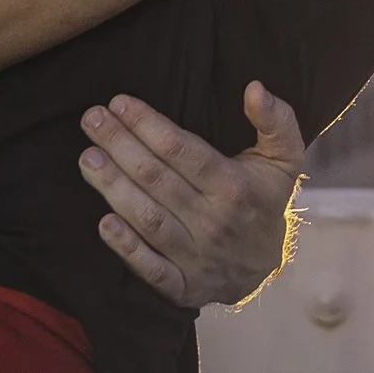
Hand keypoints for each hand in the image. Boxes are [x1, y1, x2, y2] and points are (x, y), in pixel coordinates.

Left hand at [78, 83, 307, 308]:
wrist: (272, 267)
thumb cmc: (268, 199)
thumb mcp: (286, 156)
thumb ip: (275, 119)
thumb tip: (254, 88)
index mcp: (234, 185)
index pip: (182, 150)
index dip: (148, 125)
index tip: (120, 102)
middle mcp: (213, 220)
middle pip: (157, 179)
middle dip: (120, 145)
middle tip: (92, 119)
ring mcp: (196, 256)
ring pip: (148, 218)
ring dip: (113, 188)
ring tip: (88, 158)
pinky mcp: (182, 285)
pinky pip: (150, 268)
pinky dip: (127, 248)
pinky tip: (103, 223)